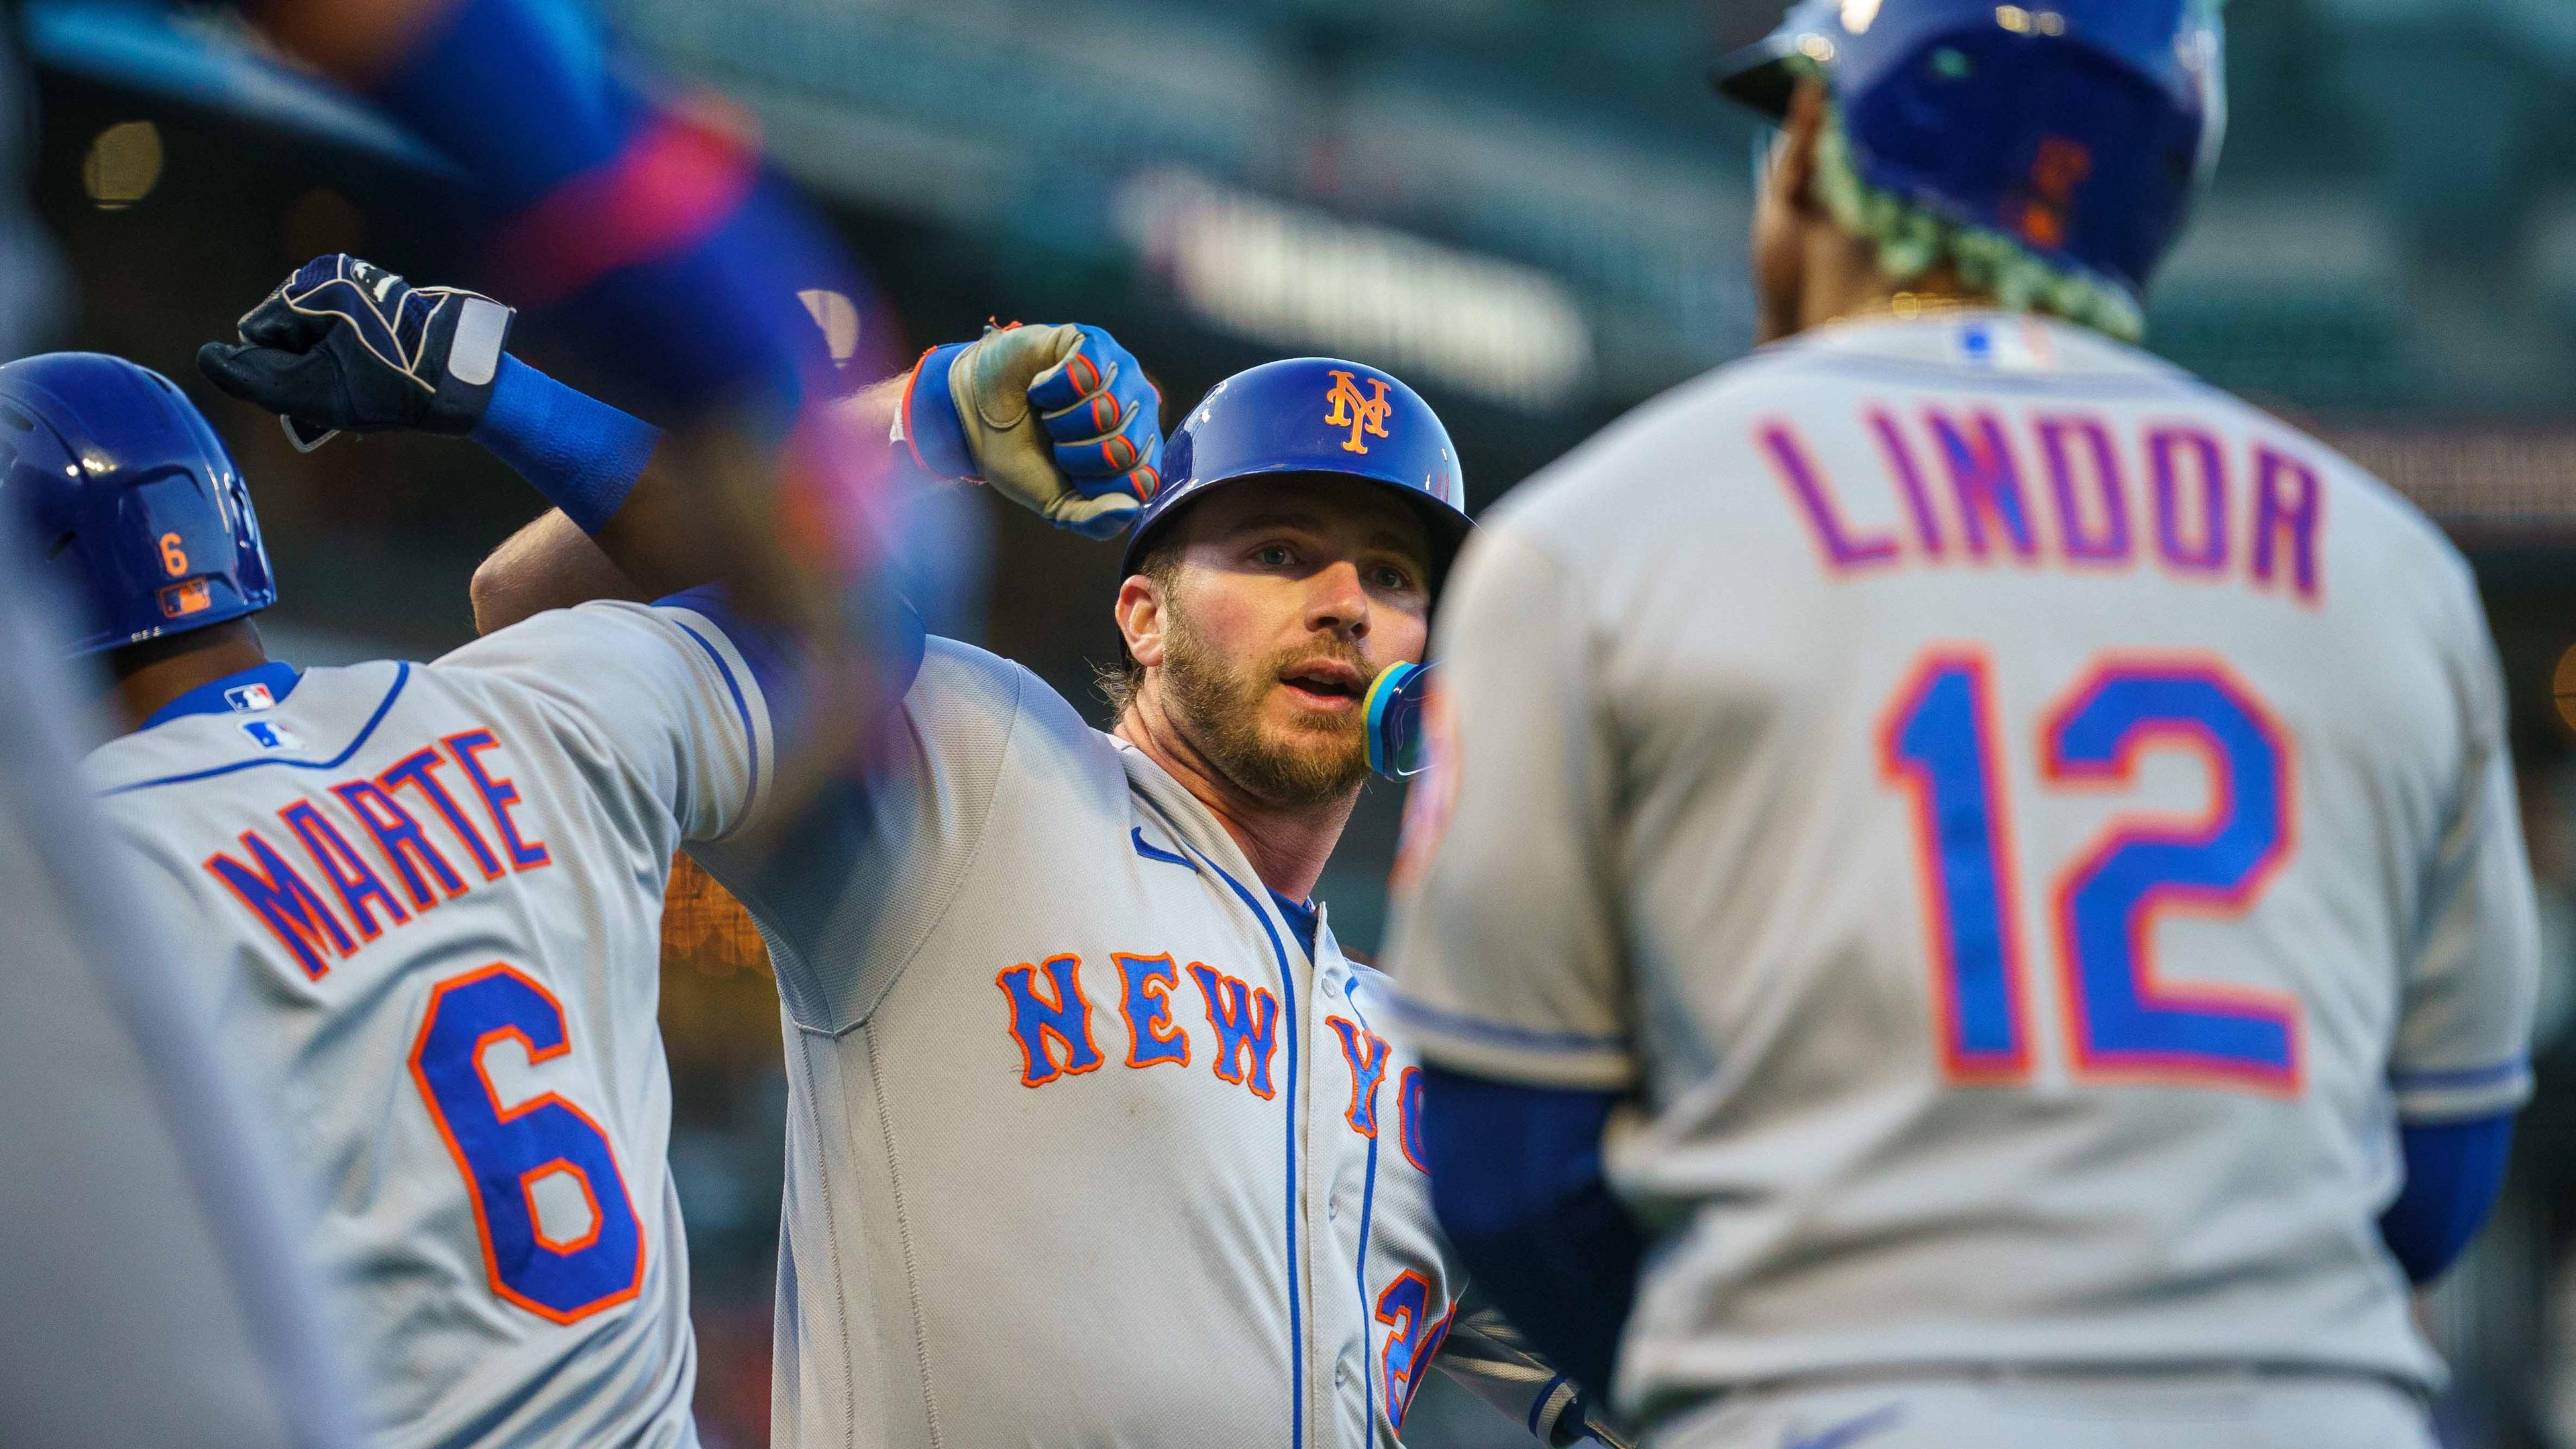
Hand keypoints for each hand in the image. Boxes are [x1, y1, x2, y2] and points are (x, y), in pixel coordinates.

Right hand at [197, 254, 515, 449]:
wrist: (465, 382)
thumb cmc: (392, 388)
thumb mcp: (314, 391)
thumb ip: (254, 378)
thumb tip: (206, 357)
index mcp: (314, 283)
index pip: (258, 333)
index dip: (282, 370)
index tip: (326, 384)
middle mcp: (333, 272)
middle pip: (284, 332)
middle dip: (304, 366)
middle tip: (348, 389)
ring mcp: (358, 282)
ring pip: (311, 336)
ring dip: (326, 366)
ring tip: (367, 383)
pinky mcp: (378, 298)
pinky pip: (339, 333)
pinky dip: (349, 358)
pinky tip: (377, 373)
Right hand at [901, 323, 1161, 538]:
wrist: (975, 413)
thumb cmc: (1022, 454)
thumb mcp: (1055, 502)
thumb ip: (1092, 519)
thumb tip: (1129, 508)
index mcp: (1139, 452)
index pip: (1142, 482)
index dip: (1097, 486)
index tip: (1070, 475)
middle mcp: (1140, 409)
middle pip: (1123, 448)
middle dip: (1076, 455)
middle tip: (1055, 441)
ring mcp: (1121, 372)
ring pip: (1105, 410)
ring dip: (1061, 421)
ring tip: (1048, 413)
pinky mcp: (1092, 342)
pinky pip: (1085, 372)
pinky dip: (1051, 388)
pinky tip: (1041, 387)